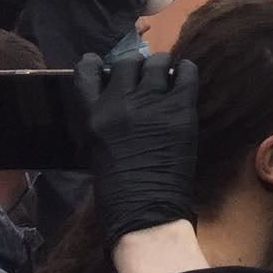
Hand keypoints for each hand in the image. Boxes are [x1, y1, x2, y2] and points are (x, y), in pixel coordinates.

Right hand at [77, 53, 199, 247]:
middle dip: (136, 66)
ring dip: (162, 67)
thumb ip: (104, 119)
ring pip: (158, 63)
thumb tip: (119, 96)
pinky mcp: (180, 109)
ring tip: (166, 77)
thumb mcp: (96, 148)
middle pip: (127, 63)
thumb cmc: (117, 188)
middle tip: (144, 76)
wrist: (145, 210)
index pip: (86, 74)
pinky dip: (186, 72)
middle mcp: (119, 104)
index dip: (94, 63)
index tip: (100, 62)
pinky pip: (186, 74)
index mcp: (92, 117)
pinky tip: (184, 79)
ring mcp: (151, 104)